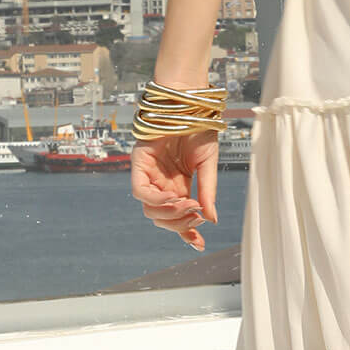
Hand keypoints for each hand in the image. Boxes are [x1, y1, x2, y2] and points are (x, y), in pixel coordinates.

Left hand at [131, 129, 219, 250]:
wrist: (187, 104)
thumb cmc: (198, 129)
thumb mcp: (207, 165)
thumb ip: (207, 191)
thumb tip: (211, 219)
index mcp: (179, 186)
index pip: (178, 216)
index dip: (186, 232)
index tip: (199, 244)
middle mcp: (162, 184)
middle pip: (162, 218)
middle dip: (179, 224)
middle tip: (196, 217)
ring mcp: (149, 176)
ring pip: (149, 210)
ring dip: (169, 213)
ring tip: (188, 205)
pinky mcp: (138, 165)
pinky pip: (141, 192)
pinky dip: (156, 200)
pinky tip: (174, 197)